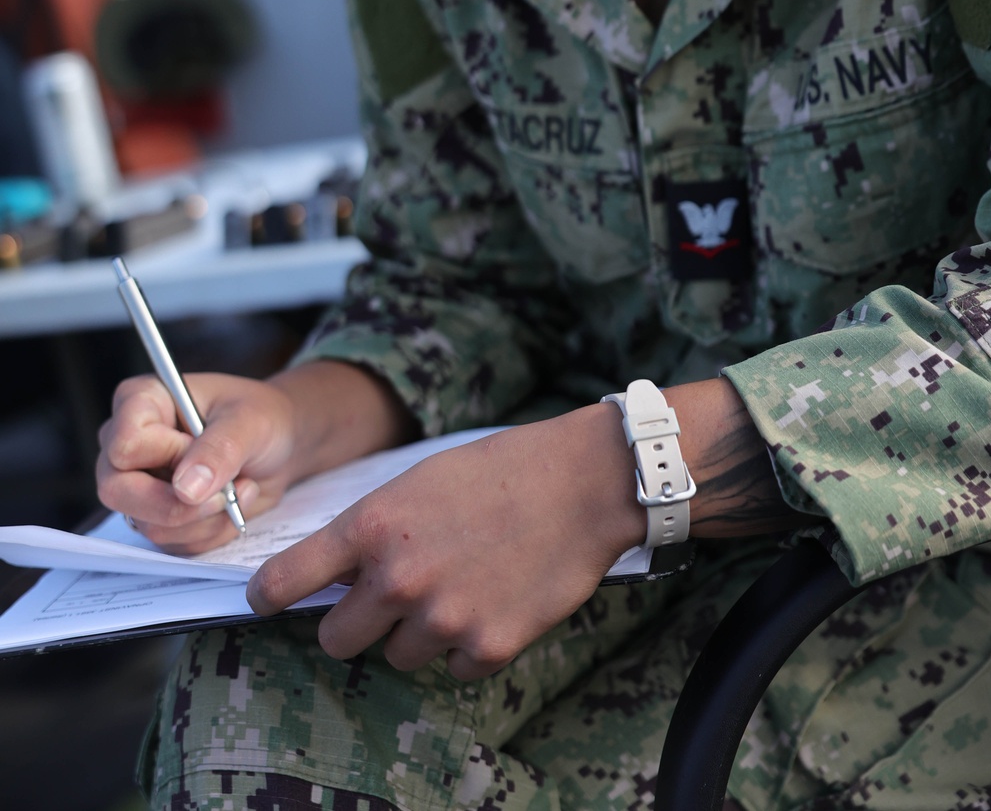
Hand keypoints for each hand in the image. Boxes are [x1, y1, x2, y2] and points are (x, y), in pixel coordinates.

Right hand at [96, 360, 416, 554]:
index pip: (119, 437)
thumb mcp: (257, 423)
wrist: (298, 441)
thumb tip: (185, 487)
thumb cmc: (277, 416)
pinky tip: (238, 512)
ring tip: (240, 495)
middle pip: (119, 492)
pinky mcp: (165, 517)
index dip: (152, 460)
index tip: (195, 470)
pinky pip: (171, 546)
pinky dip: (209, 537)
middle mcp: (134, 440)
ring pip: (146, 526)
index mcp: (145, 399)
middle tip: (225, 496)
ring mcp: (146, 483)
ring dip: (200, 523)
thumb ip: (220, 451)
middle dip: (176, 504)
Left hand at [246, 402, 645, 678]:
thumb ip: (374, 531)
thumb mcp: (418, 482)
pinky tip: (492, 601)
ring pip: (397, 657)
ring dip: (416, 634)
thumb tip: (338, 576)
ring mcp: (442, 618)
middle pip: (336, 639)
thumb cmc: (499, 471)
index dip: (267, 595)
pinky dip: (467, 644)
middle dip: (353, 624)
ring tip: (457, 587)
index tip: (262, 601)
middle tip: (384, 601)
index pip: (289, 578)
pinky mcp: (486, 647)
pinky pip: (453, 667)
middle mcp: (398, 577)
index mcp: (374, 525)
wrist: (580, 483)